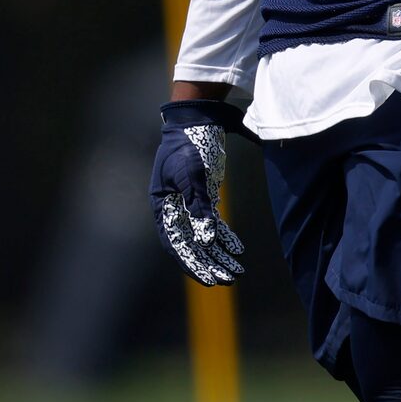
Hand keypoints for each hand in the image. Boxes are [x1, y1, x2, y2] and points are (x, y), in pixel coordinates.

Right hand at [151, 98, 246, 285]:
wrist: (198, 121)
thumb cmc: (190, 146)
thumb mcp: (193, 175)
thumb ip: (199, 207)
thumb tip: (206, 240)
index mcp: (162, 205)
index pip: (176, 242)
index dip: (192, 263)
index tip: (209, 280)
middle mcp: (173, 208)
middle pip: (191, 244)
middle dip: (210, 263)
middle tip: (229, 278)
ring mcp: (188, 203)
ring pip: (203, 236)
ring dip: (219, 254)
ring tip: (237, 270)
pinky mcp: (202, 196)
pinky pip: (212, 222)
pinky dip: (224, 236)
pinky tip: (237, 248)